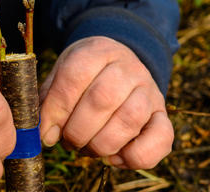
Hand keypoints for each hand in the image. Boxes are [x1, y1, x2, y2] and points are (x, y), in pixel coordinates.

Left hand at [39, 36, 172, 168]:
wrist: (119, 62)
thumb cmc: (84, 73)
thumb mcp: (62, 73)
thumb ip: (50, 101)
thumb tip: (47, 136)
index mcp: (97, 51)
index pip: (74, 76)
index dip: (56, 108)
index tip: (45, 132)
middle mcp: (128, 68)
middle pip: (102, 99)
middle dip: (77, 130)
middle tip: (67, 142)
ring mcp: (149, 91)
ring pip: (130, 119)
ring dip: (101, 144)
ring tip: (86, 148)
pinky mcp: (163, 114)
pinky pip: (160, 139)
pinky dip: (134, 157)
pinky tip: (114, 158)